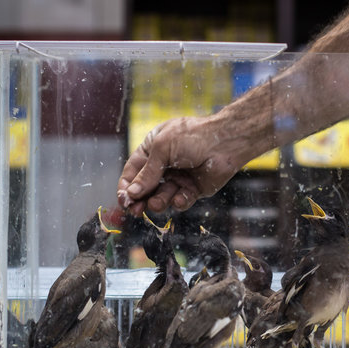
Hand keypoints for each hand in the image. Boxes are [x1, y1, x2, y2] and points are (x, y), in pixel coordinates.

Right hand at [117, 116, 245, 215]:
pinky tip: (181, 197)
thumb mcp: (163, 150)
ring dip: (158, 202)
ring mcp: (178, 178)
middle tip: (135, 210)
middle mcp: (164, 165)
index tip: (123, 200)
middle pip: (145, 188)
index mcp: (152, 150)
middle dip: (139, 200)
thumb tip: (131, 194)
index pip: (133, 171)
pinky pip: (181, 201)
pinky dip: (179, 201)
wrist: (225, 142)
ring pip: (162, 197)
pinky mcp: (193, 190)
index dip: (126, 186)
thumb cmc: (192, 137)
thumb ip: (147, 173)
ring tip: (157, 204)